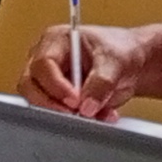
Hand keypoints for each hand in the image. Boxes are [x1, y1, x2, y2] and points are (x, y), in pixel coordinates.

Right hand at [22, 23, 148, 118]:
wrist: (131, 65)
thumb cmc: (120, 51)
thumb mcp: (115, 62)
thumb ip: (101, 82)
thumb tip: (87, 106)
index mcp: (56, 40)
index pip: (43, 64)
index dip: (56, 85)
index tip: (75, 100)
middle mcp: (45, 59)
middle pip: (30, 86)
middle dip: (52, 104)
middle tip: (77, 114)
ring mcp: (48, 80)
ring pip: (39, 103)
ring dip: (66, 115)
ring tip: (97, 114)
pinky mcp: (55, 99)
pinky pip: (55, 115)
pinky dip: (77, 121)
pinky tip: (100, 116)